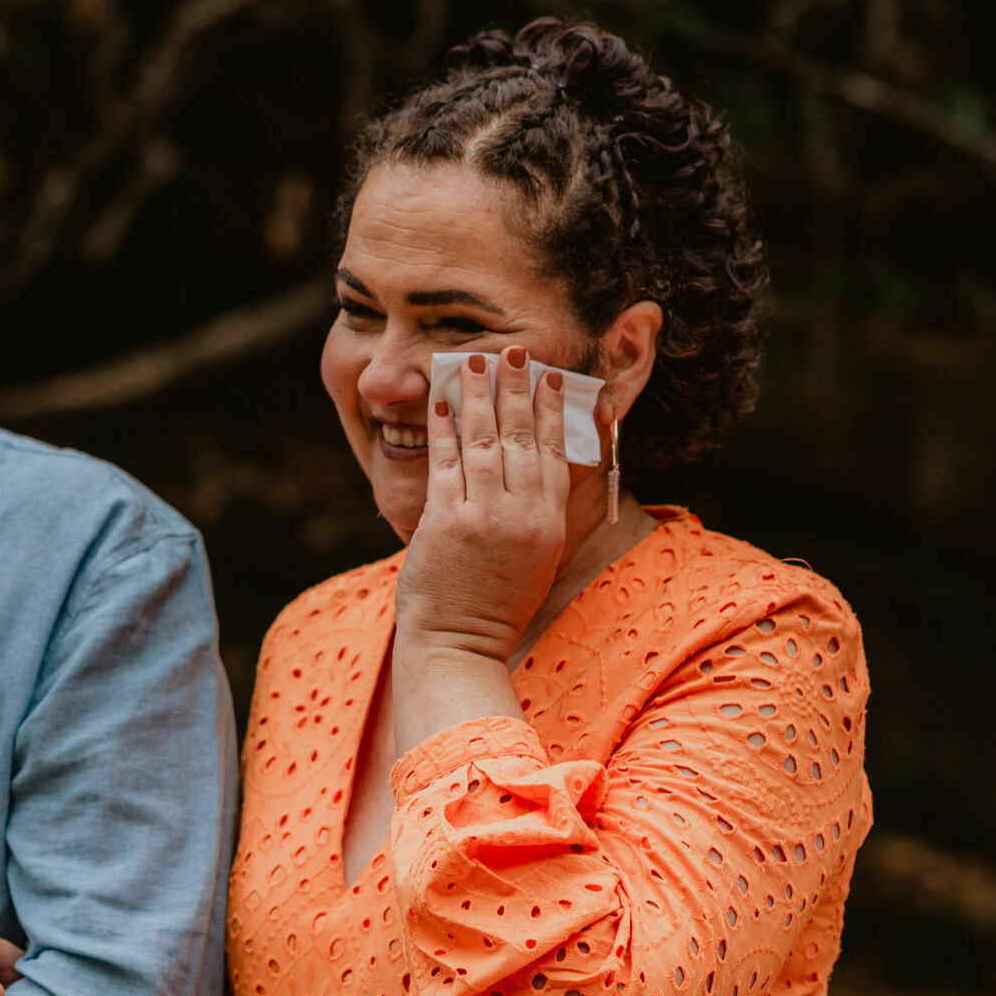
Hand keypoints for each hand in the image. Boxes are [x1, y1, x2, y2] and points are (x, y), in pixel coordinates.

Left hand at [392, 346, 569, 661]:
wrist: (458, 644)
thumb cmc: (492, 605)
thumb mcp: (533, 559)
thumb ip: (533, 513)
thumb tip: (531, 466)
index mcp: (548, 524)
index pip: (553, 453)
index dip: (550, 411)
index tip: (550, 379)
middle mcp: (522, 515)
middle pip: (521, 437)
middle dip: (517, 388)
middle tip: (514, 351)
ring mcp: (483, 516)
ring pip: (484, 441)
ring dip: (479, 395)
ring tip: (474, 361)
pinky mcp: (445, 521)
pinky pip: (445, 461)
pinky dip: (443, 427)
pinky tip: (442, 400)